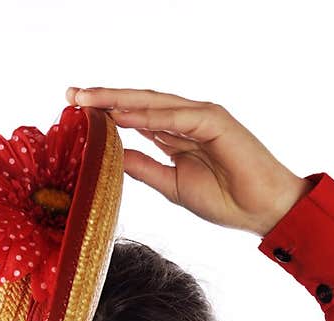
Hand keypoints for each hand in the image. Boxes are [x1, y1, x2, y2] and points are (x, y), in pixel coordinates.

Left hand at [65, 86, 312, 236]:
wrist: (262, 211)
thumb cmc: (226, 201)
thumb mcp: (172, 186)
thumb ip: (143, 167)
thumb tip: (110, 157)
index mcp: (177, 135)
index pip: (135, 118)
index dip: (105, 113)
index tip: (75, 114)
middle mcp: (186, 120)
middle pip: (138, 104)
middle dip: (104, 99)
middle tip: (71, 96)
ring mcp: (201, 116)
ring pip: (152, 103)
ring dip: (119, 100)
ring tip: (88, 101)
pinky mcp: (215, 120)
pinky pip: (176, 116)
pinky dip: (149, 115)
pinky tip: (122, 116)